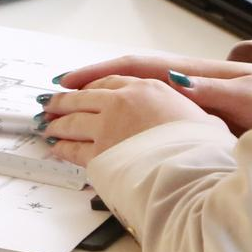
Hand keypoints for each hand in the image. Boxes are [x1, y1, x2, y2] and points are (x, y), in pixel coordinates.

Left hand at [40, 76, 225, 166]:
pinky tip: (56, 148)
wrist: (192, 170)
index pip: (112, 81)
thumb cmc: (203, 147)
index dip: (93, 85)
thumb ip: (189, 109)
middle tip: (51, 103)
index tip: (83, 88)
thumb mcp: (204, 118)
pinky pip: (73, 148)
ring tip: (47, 125)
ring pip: (73, 120)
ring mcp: (108, 126)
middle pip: (84, 97)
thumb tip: (191, 107)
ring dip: (57, 123)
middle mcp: (123, 102)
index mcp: (148, 88)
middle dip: (64, 101)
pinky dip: (61, 147)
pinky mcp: (98, 152)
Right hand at [49, 54, 251, 133]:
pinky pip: (151, 109)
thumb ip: (211, 90)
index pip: (135, 67)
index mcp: (193, 74)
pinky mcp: (196, 114)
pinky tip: (112, 129)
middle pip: (126, 78)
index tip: (68, 82)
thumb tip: (174, 81)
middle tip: (54, 99)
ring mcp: (189, 96)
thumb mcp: (247, 97)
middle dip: (88, 85)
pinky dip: (125, 114)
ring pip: (135, 94)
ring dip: (102, 100)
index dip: (99, 73)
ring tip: (70, 111)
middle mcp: (186, 81)